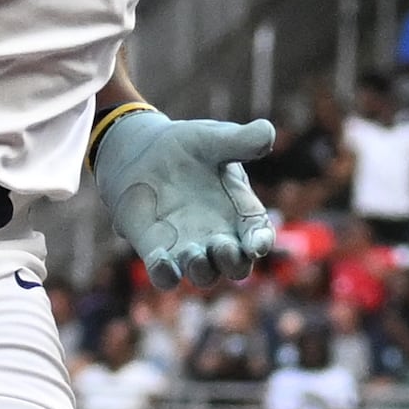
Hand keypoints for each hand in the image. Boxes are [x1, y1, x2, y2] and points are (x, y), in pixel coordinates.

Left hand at [95, 109, 277, 287]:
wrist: (143, 153)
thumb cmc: (188, 147)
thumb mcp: (214, 139)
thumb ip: (240, 140)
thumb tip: (266, 133)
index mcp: (240, 212)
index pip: (258, 234)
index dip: (261, 241)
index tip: (257, 243)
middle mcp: (219, 237)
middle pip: (235, 266)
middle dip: (233, 263)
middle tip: (223, 247)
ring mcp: (189, 248)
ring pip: (203, 275)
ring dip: (201, 270)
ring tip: (194, 254)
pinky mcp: (157, 252)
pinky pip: (165, 276)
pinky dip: (165, 274)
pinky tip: (161, 261)